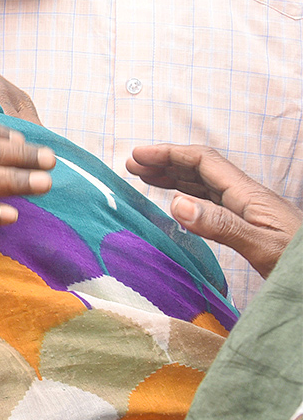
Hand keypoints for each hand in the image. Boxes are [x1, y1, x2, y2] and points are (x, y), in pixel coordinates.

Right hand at [127, 144, 300, 277]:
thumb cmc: (300, 265)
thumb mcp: (261, 246)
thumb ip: (220, 225)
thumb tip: (175, 203)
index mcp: (248, 194)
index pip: (202, 161)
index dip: (168, 154)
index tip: (138, 157)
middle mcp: (246, 197)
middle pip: (200, 169)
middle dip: (165, 162)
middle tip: (133, 165)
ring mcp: (249, 211)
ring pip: (204, 185)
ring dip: (174, 178)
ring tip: (146, 178)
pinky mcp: (249, 226)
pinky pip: (211, 203)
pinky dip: (188, 197)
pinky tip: (179, 205)